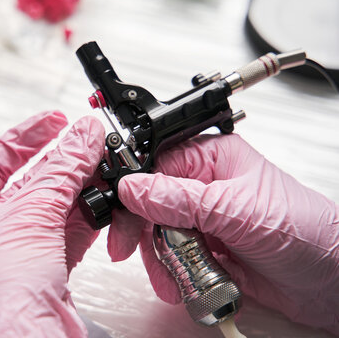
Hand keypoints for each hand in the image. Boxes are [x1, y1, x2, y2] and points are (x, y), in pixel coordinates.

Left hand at [0, 111, 104, 336]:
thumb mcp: (28, 215)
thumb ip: (59, 171)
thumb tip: (81, 136)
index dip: (24, 136)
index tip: (52, 121)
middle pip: (28, 181)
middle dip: (60, 161)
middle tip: (86, 140)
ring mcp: (17, 250)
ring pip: (53, 206)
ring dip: (79, 185)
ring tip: (100, 163)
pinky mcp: (44, 268)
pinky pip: (68, 230)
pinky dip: (87, 213)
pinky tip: (102, 197)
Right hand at [108, 133, 338, 333]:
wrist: (330, 282)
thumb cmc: (303, 231)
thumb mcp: (236, 211)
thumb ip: (179, 200)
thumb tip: (133, 188)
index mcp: (213, 158)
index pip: (156, 167)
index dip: (134, 193)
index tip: (122, 220)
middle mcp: (205, 185)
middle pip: (151, 203)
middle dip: (144, 232)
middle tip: (132, 251)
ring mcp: (205, 217)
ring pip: (158, 233)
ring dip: (159, 259)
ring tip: (174, 277)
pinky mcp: (206, 246)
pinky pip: (173, 256)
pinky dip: (172, 272)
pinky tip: (183, 282)